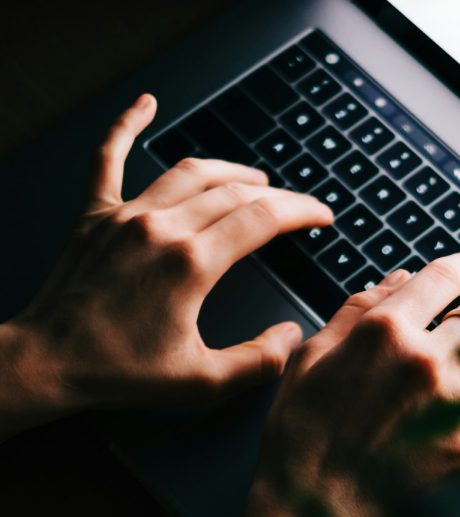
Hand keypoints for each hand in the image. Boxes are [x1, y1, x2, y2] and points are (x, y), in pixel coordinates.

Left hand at [0, 93, 331, 437]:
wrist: (49, 362)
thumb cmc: (120, 374)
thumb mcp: (202, 383)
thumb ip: (258, 362)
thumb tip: (292, 336)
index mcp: (191, 265)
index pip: (262, 220)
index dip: (301, 212)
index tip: (322, 216)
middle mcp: (161, 229)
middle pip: (234, 193)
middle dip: (278, 196)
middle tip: (299, 207)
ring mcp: (125, 216)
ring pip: (189, 172)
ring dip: (230, 170)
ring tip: (255, 178)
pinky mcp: (95, 216)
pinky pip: (108, 156)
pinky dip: (127, 125)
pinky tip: (145, 103)